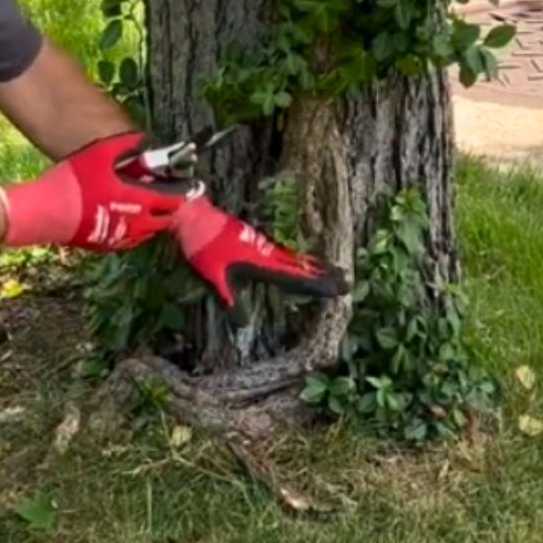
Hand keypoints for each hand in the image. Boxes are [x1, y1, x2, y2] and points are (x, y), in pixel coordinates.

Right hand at [0, 131, 192, 251]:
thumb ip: (124, 147)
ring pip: (148, 232)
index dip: (181, 192)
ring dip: (152, 220)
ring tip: (147, 207)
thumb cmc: (74, 181)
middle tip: (166, 196)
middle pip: (164, 220)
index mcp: (138, 200)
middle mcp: (135, 223)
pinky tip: (127, 219)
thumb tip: (143, 142)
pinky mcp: (106, 245)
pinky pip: (130, 239)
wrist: (46, 212)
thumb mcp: (100, 155)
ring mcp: (121, 237)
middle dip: (169, 208)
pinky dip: (135, 229)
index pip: (171, 200)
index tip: (185, 186)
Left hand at [171, 196, 348, 304]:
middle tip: (348, 281)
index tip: (341, 288)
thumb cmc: (203, 248)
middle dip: (324, 275)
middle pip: (301, 266)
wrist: (194, 216)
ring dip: (314, 266)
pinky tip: (299, 261)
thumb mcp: (214, 278)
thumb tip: (243, 326)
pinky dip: (298, 258)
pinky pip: (284, 252)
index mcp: (262, 263)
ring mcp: (262, 245)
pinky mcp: (255, 239)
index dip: (319, 285)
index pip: (296, 278)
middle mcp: (267, 253)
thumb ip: (230, 301)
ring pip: (294, 258)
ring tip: (333, 271)